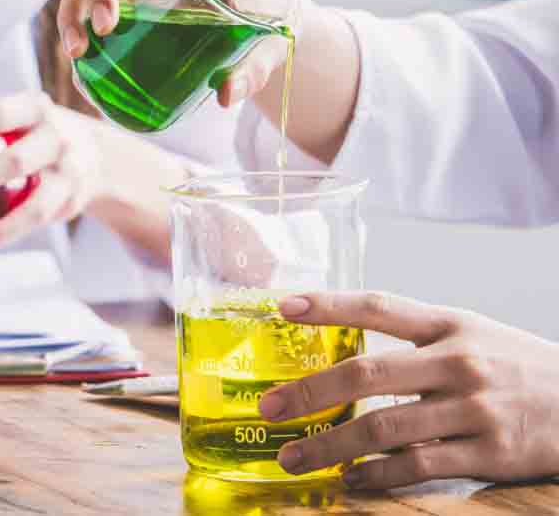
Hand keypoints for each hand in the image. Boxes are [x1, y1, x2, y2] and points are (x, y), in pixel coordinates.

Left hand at [0, 92, 103, 249]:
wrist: (98, 156)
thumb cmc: (40, 134)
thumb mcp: (18, 116)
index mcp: (34, 109)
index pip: (1, 114)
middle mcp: (55, 140)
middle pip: (17, 161)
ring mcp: (66, 174)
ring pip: (34, 205)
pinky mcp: (67, 203)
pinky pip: (34, 223)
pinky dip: (3, 235)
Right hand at [56, 0, 291, 106]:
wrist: (252, 32)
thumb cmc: (261, 25)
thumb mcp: (267, 45)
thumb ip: (254, 69)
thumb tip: (228, 94)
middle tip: (105, 28)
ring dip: (74, 9)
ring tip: (77, 51)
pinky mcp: (118, 6)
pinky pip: (84, 6)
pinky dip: (74, 27)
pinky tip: (78, 60)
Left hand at [258, 292, 558, 488]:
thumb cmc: (515, 366)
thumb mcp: (471, 333)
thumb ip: (414, 339)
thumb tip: (343, 351)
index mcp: (449, 325)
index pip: (379, 307)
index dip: (329, 304)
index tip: (283, 305)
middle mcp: (458, 362)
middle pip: (368, 374)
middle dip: (309, 392)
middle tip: (268, 407)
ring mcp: (473, 410)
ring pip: (384, 429)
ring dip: (331, 445)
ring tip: (294, 457)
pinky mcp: (488, 454)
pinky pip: (418, 467)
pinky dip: (376, 476)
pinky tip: (350, 479)